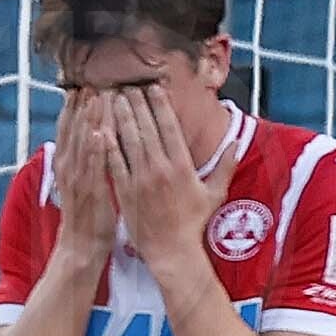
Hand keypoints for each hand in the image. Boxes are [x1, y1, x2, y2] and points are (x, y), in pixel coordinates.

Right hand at [49, 91, 124, 259]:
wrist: (81, 245)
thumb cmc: (87, 214)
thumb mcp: (81, 182)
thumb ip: (83, 160)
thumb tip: (90, 138)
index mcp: (67, 163)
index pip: (68, 128)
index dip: (73, 107)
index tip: (81, 86)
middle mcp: (69, 167)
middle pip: (73, 129)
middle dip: (81, 106)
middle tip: (90, 82)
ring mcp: (78, 179)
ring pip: (82, 143)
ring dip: (88, 120)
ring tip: (95, 97)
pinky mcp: (90, 192)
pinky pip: (93, 167)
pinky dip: (94, 150)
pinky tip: (98, 133)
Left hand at [105, 92, 212, 262]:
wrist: (172, 252)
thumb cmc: (193, 225)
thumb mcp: (214, 194)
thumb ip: (225, 166)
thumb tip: (235, 143)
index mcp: (182, 166)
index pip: (169, 127)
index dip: (160, 104)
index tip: (152, 87)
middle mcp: (160, 168)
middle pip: (146, 127)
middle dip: (136, 102)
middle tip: (127, 83)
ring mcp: (140, 178)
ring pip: (128, 139)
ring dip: (120, 115)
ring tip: (113, 96)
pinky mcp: (124, 189)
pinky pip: (114, 160)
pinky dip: (106, 142)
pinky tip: (100, 126)